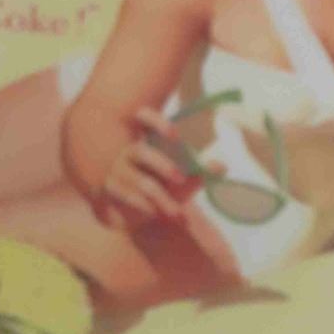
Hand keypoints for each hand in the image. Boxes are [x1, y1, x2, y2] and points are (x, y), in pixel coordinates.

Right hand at [93, 107, 219, 230]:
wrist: (134, 216)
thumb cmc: (161, 191)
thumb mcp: (181, 183)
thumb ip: (198, 173)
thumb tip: (222, 166)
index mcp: (146, 141)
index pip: (143, 117)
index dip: (155, 121)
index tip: (175, 135)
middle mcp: (129, 152)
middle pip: (141, 151)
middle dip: (161, 165)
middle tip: (180, 178)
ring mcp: (117, 170)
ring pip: (140, 180)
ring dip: (160, 197)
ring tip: (176, 212)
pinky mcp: (110, 188)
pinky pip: (127, 195)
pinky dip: (145, 206)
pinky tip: (155, 213)